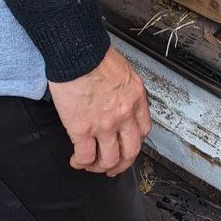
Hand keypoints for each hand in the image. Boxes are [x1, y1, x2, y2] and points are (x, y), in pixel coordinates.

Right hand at [48, 46, 151, 176]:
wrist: (78, 53)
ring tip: (91, 165)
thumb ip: (124, 89)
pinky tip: (76, 161)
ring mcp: (104, 125)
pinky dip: (81, 163)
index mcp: (135, 98)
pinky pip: (85, 157)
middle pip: (131, 151)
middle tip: (114, 168)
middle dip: (122, 164)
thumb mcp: (123, 70)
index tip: (127, 144)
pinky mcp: (83, 130)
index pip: (143, 129)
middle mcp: (124, 115)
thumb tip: (118, 97)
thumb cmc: (96, 55)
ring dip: (100, 167)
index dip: (135, 142)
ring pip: (109, 159)